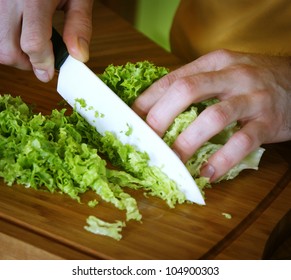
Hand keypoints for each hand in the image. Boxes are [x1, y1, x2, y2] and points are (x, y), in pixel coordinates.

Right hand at [0, 0, 92, 81]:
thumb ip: (79, 26)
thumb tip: (78, 56)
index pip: (33, 42)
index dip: (42, 63)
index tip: (48, 73)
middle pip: (7, 49)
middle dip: (25, 63)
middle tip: (39, 59)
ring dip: (11, 53)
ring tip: (27, 45)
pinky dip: (2, 39)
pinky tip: (15, 33)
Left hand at [132, 50, 290, 180]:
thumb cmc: (254, 81)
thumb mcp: (224, 72)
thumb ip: (195, 85)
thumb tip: (159, 107)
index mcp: (215, 63)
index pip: (173, 78)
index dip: (149, 99)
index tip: (133, 119)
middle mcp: (232, 76)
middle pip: (187, 91)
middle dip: (161, 117)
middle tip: (148, 141)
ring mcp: (251, 98)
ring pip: (213, 118)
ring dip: (188, 143)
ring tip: (174, 162)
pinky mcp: (268, 122)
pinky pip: (242, 142)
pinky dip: (222, 160)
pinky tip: (207, 173)